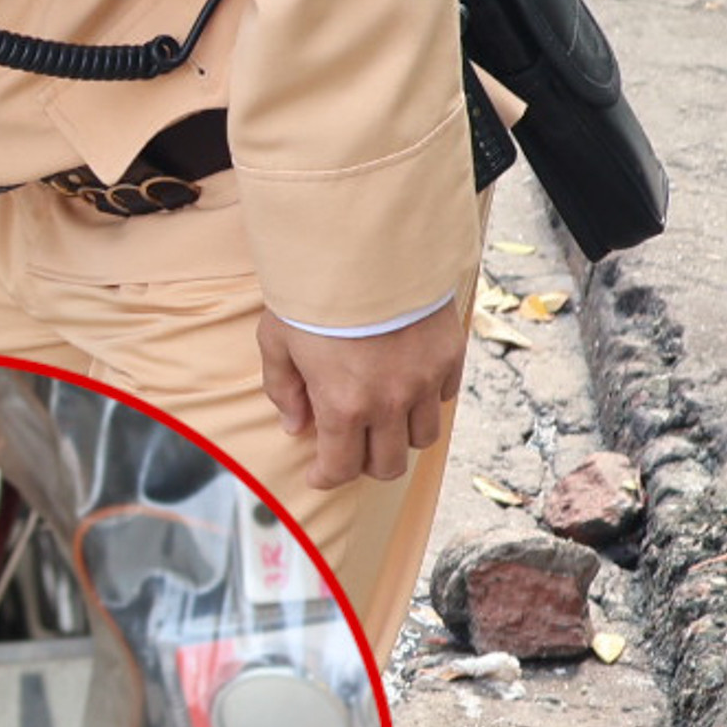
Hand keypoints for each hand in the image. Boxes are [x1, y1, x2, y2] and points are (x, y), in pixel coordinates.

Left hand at [257, 301, 467, 489]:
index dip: (327, 477)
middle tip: (350, 452)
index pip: (341, 467)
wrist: (366, 249)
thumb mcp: (277, 342)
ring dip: (400, 438)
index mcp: (344, 405)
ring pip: (423, 438)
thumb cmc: (312, 295)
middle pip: (389, 464)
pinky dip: (425, 402)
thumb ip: (284, 390)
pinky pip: (442, 398)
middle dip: (365, 465)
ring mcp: (424, 381)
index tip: (318, 475)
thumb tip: (295, 426)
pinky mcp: (449, 357)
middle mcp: (390, 402)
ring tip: (381, 422)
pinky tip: (406, 388)